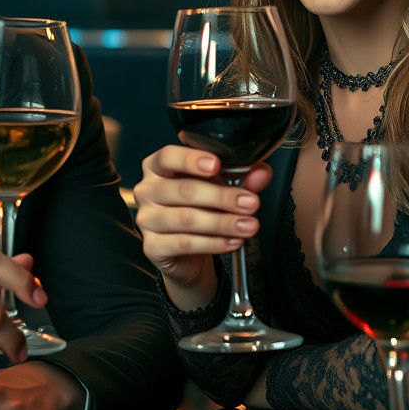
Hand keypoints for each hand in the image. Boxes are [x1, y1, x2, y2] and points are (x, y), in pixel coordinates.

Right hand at [133, 145, 271, 309]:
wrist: (187, 253)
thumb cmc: (200, 209)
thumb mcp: (221, 188)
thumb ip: (241, 179)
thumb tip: (261, 172)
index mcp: (157, 167)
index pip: (168, 156)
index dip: (191, 159)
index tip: (216, 165)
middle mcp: (147, 190)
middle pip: (183, 190)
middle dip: (221, 196)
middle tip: (250, 203)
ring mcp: (146, 220)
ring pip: (185, 219)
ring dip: (222, 223)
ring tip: (248, 225)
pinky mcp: (153, 247)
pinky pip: (184, 243)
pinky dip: (213, 243)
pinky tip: (232, 242)